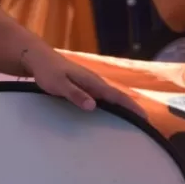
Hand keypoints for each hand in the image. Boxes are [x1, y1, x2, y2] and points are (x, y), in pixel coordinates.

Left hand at [21, 45, 145, 117]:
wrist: (39, 58)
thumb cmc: (47, 71)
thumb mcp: (58, 84)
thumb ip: (75, 94)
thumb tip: (93, 106)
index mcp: (91, 81)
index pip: (116, 95)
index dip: (131, 106)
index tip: (145, 118)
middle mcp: (94, 82)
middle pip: (118, 97)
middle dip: (132, 109)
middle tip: (145, 125)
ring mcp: (90, 83)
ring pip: (111, 97)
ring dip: (123, 107)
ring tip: (135, 122)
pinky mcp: (85, 86)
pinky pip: (103, 97)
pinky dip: (112, 104)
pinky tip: (113, 113)